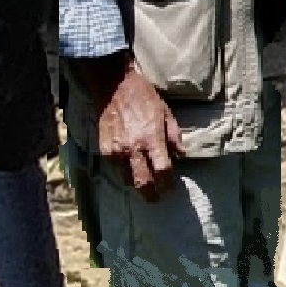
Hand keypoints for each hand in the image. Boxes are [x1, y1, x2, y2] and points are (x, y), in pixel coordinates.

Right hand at [91, 64, 183, 200]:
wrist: (114, 87)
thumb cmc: (144, 98)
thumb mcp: (166, 114)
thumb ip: (174, 137)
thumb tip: (181, 156)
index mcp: (152, 139)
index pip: (162, 170)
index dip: (168, 183)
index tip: (171, 188)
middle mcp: (133, 149)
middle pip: (143, 182)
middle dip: (151, 194)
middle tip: (157, 199)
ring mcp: (116, 151)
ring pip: (127, 179)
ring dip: (136, 184)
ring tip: (144, 186)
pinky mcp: (103, 149)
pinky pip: (115, 168)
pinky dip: (123, 172)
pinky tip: (130, 170)